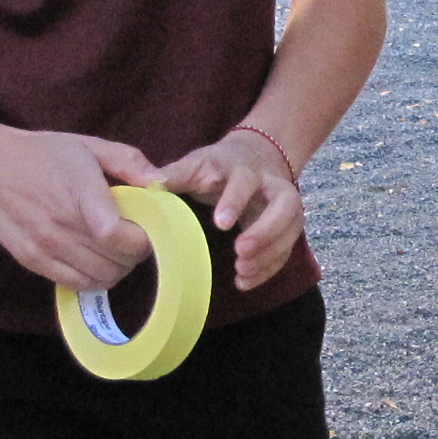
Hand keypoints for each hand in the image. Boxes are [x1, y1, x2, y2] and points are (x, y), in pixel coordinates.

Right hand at [0, 122, 156, 292]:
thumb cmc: (40, 154)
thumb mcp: (87, 145)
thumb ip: (128, 161)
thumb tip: (160, 183)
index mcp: (79, 194)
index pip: (118, 237)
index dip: (142, 239)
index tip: (145, 226)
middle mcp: (61, 226)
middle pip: (117, 263)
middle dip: (135, 252)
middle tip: (132, 234)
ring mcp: (45, 248)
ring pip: (101, 279)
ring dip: (116, 267)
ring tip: (113, 246)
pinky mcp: (32, 262)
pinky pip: (77, 285)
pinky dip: (93, 277)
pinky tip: (92, 256)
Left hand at [155, 126, 303, 291]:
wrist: (255, 157)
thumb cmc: (218, 166)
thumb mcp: (196, 164)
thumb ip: (174, 174)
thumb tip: (146, 183)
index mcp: (244, 169)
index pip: (244, 182)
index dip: (234, 201)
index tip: (221, 223)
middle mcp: (271, 185)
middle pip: (284, 205)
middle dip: (266, 230)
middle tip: (241, 251)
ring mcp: (285, 207)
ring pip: (292, 228)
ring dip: (270, 253)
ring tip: (242, 271)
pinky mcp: (288, 226)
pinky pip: (287, 248)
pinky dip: (269, 267)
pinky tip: (245, 281)